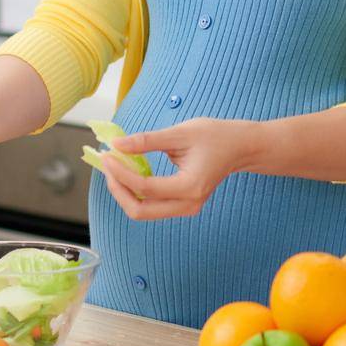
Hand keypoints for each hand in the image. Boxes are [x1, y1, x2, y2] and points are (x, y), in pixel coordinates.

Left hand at [98, 118, 257, 220]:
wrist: (239, 147)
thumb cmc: (215, 136)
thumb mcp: (180, 133)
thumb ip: (147, 141)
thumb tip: (117, 145)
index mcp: (190, 186)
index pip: (146, 187)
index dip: (121, 173)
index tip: (107, 155)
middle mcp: (188, 204)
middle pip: (140, 210)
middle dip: (118, 189)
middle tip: (107, 164)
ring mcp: (186, 208)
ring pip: (144, 212)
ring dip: (124, 192)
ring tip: (114, 167)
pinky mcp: (182, 205)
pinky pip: (152, 206)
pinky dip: (136, 191)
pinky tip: (128, 172)